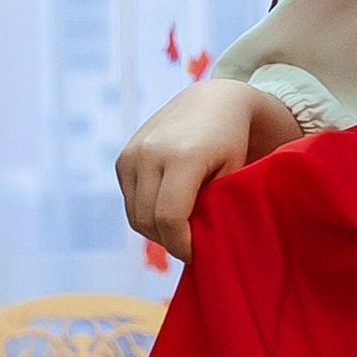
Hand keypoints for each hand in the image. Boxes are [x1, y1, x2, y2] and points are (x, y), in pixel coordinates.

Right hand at [115, 77, 295, 261]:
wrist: (213, 101)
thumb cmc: (233, 142)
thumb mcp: (233, 174)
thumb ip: (213, 208)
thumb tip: (194, 247)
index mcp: (182, 157)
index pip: (169, 218)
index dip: (181, 245)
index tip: (197, 254)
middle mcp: (150, 153)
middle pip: (148, 220)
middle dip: (169, 241)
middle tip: (191, 248)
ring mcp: (132, 154)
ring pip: (135, 214)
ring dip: (156, 230)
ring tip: (183, 230)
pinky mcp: (123, 157)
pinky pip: (129, 201)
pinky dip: (146, 214)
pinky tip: (169, 212)